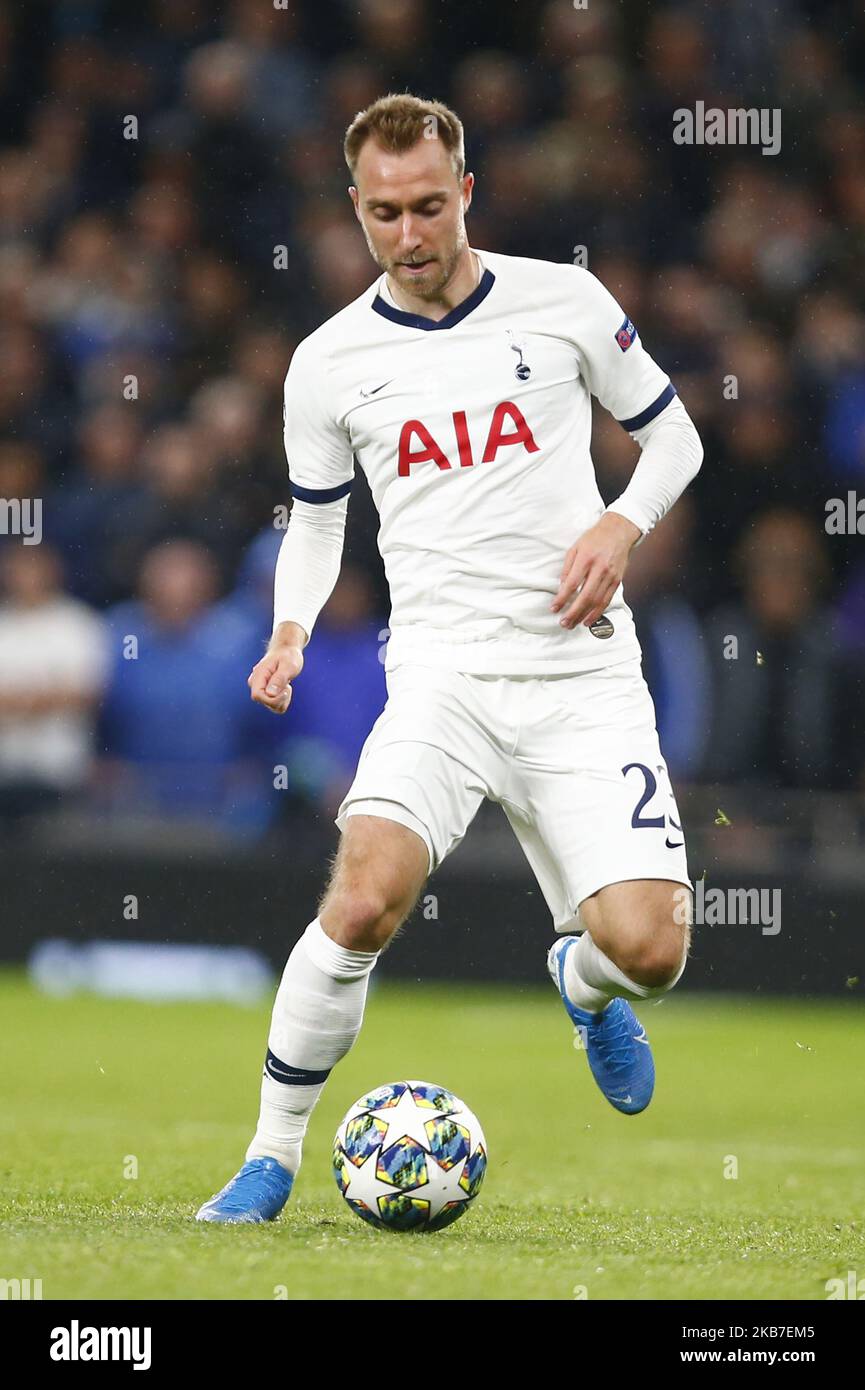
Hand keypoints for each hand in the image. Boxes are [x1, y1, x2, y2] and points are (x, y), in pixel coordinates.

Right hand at [248, 643, 303, 713]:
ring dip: (283, 698)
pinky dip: (284, 700)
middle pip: (265, 702)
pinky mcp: (266, 695)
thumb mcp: (288, 665)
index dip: (273, 698)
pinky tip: (284, 688)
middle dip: (281, 697)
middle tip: (287, 683)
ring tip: (286, 684)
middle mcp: (255, 684)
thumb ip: (279, 679)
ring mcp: (260, 690)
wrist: (286, 651)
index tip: (287, 689)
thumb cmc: (287, 656)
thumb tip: (270, 694)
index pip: (258, 695)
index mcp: (258, 676)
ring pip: (273, 707)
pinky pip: (276, 706)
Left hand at [551, 511, 640, 628]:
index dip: (562, 598)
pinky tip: (589, 620)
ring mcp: (610, 576)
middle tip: (563, 623)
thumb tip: (561, 587)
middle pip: (586, 596)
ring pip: (597, 602)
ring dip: (584, 616)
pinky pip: (607, 600)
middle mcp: (600, 568)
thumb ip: (567, 567)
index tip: (554, 608)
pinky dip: (597, 613)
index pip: (572, 584)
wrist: (619, 531)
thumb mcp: (575, 547)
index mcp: (586, 558)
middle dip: (573, 613)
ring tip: (573, 624)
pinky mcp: (617, 581)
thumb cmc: (594, 538)